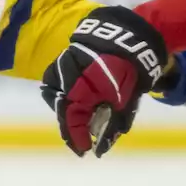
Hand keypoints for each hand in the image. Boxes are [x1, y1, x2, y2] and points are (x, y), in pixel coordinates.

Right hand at [42, 6, 167, 156]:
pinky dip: (63, 90)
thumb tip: (101, 147)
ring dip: (64, 107)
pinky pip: (56, 78)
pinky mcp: (64, 56)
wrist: (131, 35)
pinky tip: (75, 96)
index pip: (72, 120)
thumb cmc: (131, 70)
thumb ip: (112, 123)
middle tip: (80, 138)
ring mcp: (63, 65)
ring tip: (77, 117)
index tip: (84, 151)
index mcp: (82, 89)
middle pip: (61, 108)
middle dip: (70, 126)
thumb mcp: (125, 100)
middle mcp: (67, 78)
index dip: (77, 138)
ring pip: (54, 93)